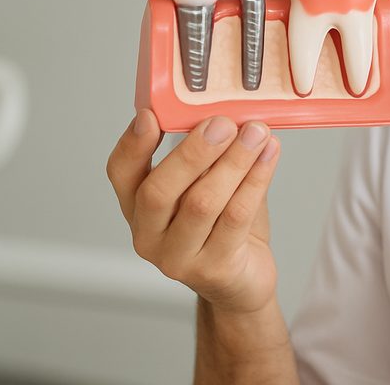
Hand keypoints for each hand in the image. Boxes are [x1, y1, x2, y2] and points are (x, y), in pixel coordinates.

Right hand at [106, 109, 281, 314]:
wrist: (243, 280)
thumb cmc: (223, 224)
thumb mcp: (207, 184)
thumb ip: (208, 154)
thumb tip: (228, 110)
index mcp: (137, 207)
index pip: (120, 173)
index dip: (132, 144)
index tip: (150, 115)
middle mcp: (148, 235)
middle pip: (158, 191)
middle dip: (193, 153)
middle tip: (222, 123)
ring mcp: (178, 257)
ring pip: (202, 204)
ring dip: (233, 162)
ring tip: (257, 132)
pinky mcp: (214, 269)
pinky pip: (236, 218)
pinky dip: (256, 181)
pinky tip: (269, 155)